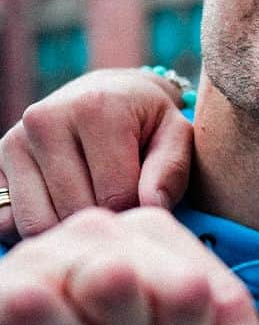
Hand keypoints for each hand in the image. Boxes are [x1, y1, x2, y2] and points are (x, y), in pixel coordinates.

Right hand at [0, 69, 192, 241]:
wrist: (109, 95)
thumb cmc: (147, 122)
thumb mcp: (175, 136)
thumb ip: (171, 171)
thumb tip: (152, 206)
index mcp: (95, 109)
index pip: (115, 197)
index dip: (136, 213)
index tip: (147, 204)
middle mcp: (46, 119)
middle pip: (75, 211)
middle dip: (104, 222)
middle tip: (121, 209)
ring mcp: (16, 139)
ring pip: (39, 222)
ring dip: (69, 228)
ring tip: (94, 209)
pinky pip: (8, 220)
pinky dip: (36, 227)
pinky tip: (62, 212)